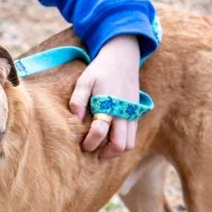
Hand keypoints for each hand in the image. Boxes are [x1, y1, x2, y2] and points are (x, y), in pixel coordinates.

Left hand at [69, 34, 139, 158]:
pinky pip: (133, 135)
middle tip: (94, 151)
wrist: (123, 58)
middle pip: (120, 144)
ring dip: (116, 150)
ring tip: (102, 148)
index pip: (100, 131)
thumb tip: (74, 118)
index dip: (90, 142)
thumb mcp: (85, 80)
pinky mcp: (137, 113)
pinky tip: (111, 138)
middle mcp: (123, 112)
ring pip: (129, 143)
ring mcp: (132, 113)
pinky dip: (123, 142)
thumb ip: (78, 99)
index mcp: (109, 104)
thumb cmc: (100, 70)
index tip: (83, 145)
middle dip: (106, 153)